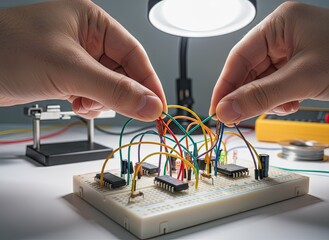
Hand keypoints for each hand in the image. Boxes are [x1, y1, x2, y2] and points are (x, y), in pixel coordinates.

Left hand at [0, 0, 165, 120]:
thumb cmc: (5, 50)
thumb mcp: (69, 70)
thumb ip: (114, 90)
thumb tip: (149, 104)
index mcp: (91, 21)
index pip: (134, 53)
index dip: (149, 81)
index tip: (158, 105)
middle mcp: (86, 38)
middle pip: (122, 71)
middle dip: (121, 93)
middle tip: (128, 111)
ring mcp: (75, 57)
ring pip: (107, 84)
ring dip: (102, 100)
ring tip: (85, 102)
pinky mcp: (65, 74)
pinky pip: (91, 91)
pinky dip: (88, 102)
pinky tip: (76, 103)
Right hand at [209, 2, 328, 124]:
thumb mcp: (302, 79)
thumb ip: (261, 96)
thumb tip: (227, 109)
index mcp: (280, 24)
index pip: (239, 57)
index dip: (225, 85)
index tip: (216, 108)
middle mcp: (283, 35)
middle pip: (249, 70)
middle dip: (247, 95)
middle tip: (237, 116)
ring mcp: (291, 50)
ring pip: (262, 80)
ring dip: (266, 99)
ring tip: (280, 106)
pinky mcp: (299, 65)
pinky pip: (276, 85)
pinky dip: (278, 99)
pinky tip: (289, 103)